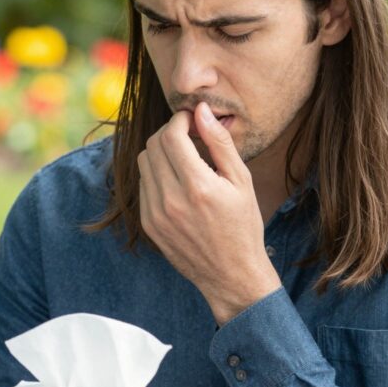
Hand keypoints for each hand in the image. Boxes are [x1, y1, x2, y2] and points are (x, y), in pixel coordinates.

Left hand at [138, 102, 279, 322]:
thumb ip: (220, 143)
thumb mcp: (241, 181)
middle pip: (153, 145)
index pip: (171, 136)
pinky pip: (143, 184)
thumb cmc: (243, 226)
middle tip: (189, 135)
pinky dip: (157, 173)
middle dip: (169, 132)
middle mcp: (171, 200)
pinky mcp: (148, 224)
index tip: (191, 119)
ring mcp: (155, 214)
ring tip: (184, 158)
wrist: (231, 275)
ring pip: (144, 163)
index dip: (179, 120)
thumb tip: (201, 111)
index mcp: (197, 187)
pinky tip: (178, 180)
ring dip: (161, 151)